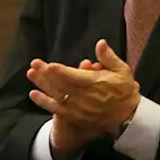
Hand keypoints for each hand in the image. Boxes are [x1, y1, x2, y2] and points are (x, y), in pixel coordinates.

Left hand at [27, 40, 140, 154]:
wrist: (128, 117)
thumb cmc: (125, 90)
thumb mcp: (122, 70)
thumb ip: (108, 57)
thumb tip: (100, 43)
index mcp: (95, 84)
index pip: (75, 77)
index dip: (61, 72)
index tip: (49, 65)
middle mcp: (84, 97)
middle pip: (62, 84)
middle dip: (46, 74)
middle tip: (34, 64)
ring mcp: (78, 108)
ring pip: (56, 95)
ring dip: (42, 85)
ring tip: (31, 74)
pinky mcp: (75, 116)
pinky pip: (56, 109)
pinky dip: (44, 102)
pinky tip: (34, 94)